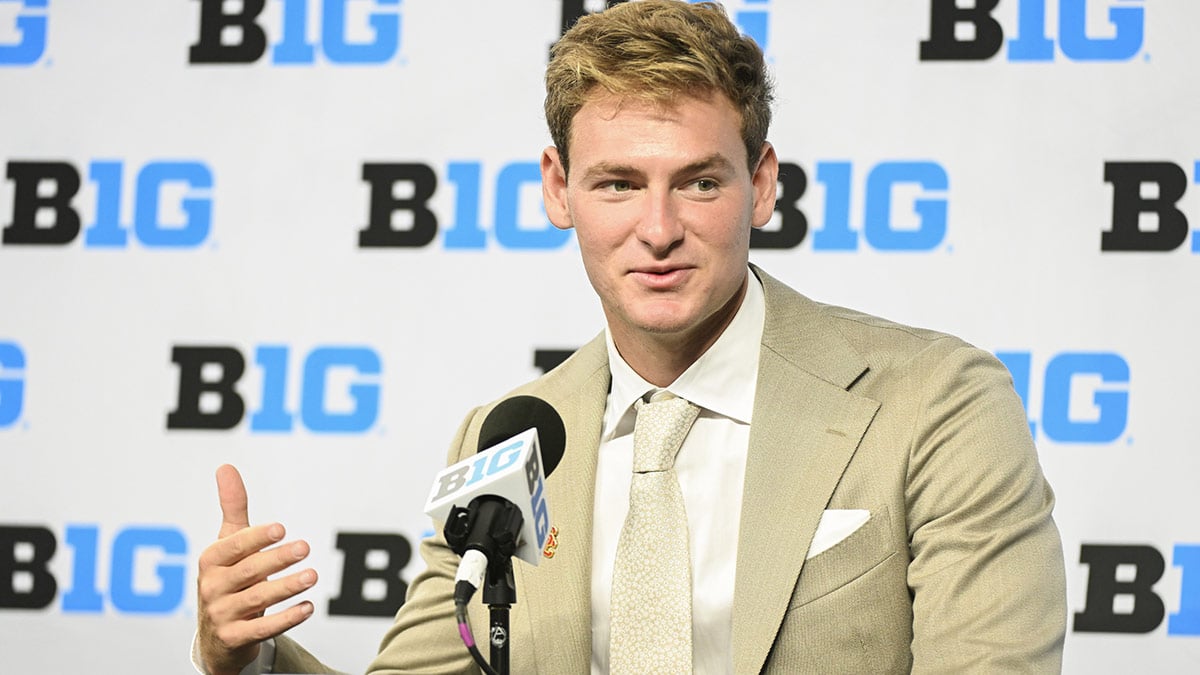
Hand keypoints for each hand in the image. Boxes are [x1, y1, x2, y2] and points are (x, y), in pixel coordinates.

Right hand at [196, 464, 317, 674]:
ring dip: (286, 587)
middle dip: (277, 559)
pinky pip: (262, 629)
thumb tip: (226, 467)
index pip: (233, 546)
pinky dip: (286, 618)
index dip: (256, 538)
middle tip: (305, 547)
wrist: (215, 635)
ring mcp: (221, 615)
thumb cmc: (227, 579)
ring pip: (257, 599)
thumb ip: (233, 508)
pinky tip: (308, 607)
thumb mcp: (227, 544)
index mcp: (210, 561)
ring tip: (312, 575)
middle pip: (248, 571)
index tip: (281, 528)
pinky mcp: (234, 638)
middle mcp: (212, 588)